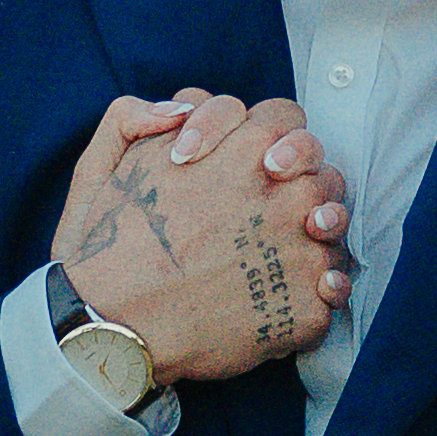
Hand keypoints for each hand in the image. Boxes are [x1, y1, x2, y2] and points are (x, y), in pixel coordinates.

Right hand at [45, 90, 347, 384]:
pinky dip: (315, 295)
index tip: (258, 167)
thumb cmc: (110, 249)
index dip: (273, 140)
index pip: (288, 120)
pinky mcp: (308, 306)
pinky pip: (332, 290)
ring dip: (314, 240)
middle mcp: (285, 194)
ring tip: (278, 258)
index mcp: (245, 149)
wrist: (114, 326)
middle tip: (269, 215)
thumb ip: (133, 117)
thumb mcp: (101, 163)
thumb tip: (178, 110)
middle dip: (301, 190)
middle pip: (323, 174)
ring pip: (335, 232)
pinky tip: (284, 300)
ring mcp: (303, 250)